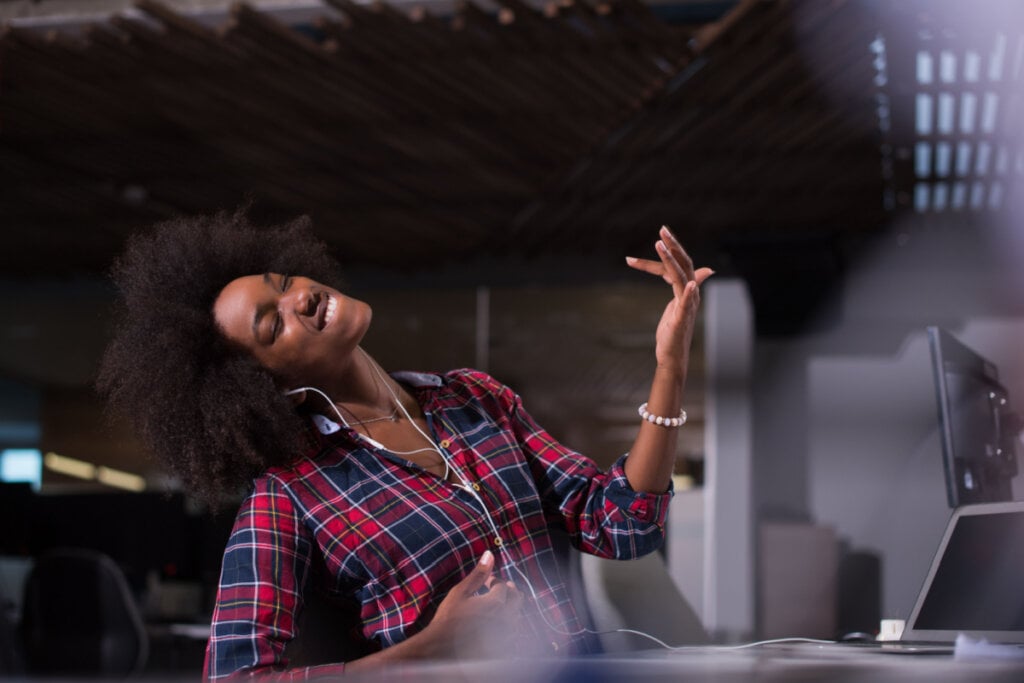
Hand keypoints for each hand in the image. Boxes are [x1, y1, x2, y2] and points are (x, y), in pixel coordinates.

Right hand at [426, 550, 522, 656]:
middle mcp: (506, 619)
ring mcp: (506, 636)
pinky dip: (508, 626)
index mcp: (495, 603)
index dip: (494, 581)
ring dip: (510, 608)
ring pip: (517, 616)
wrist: (441, 651)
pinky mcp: (505, 649)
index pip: (503, 585)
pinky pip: (514, 634)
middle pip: (517, 598)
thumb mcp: (460, 593)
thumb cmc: (448, 620)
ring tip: (498, 607)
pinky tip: (496, 626)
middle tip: (499, 589)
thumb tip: (490, 554)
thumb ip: (478, 574)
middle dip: (509, 591)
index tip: (486, 582)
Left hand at [626, 226, 712, 376]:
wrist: (672, 355)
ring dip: (671, 260)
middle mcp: (690, 294)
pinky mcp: (683, 319)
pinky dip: (691, 293)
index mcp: (686, 289)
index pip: (679, 264)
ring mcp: (688, 306)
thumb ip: (684, 285)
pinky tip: (692, 284)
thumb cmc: (673, 330)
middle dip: (673, 246)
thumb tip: (706, 271)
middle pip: (684, 264)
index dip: (669, 250)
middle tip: (662, 230)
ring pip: (681, 277)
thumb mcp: (678, 303)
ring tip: (660, 244)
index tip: (658, 235)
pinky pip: (688, 304)